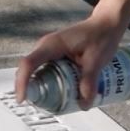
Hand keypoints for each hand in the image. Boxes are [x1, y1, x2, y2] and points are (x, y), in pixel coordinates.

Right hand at [13, 13, 127, 110]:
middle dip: (32, 90)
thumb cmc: (101, 36)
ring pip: (37, 72)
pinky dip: (50, 83)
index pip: (28, 64)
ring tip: (55, 102)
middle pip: (29, 70)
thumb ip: (89, 82)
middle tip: (45, 107)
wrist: (107, 24)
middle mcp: (46, 47)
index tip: (23, 99)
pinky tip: (62, 93)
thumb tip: (83, 104)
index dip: (22, 82)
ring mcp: (49, 50)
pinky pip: (47, 71)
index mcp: (52, 45)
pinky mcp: (55, 55)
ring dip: (42, 87)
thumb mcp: (97, 61)